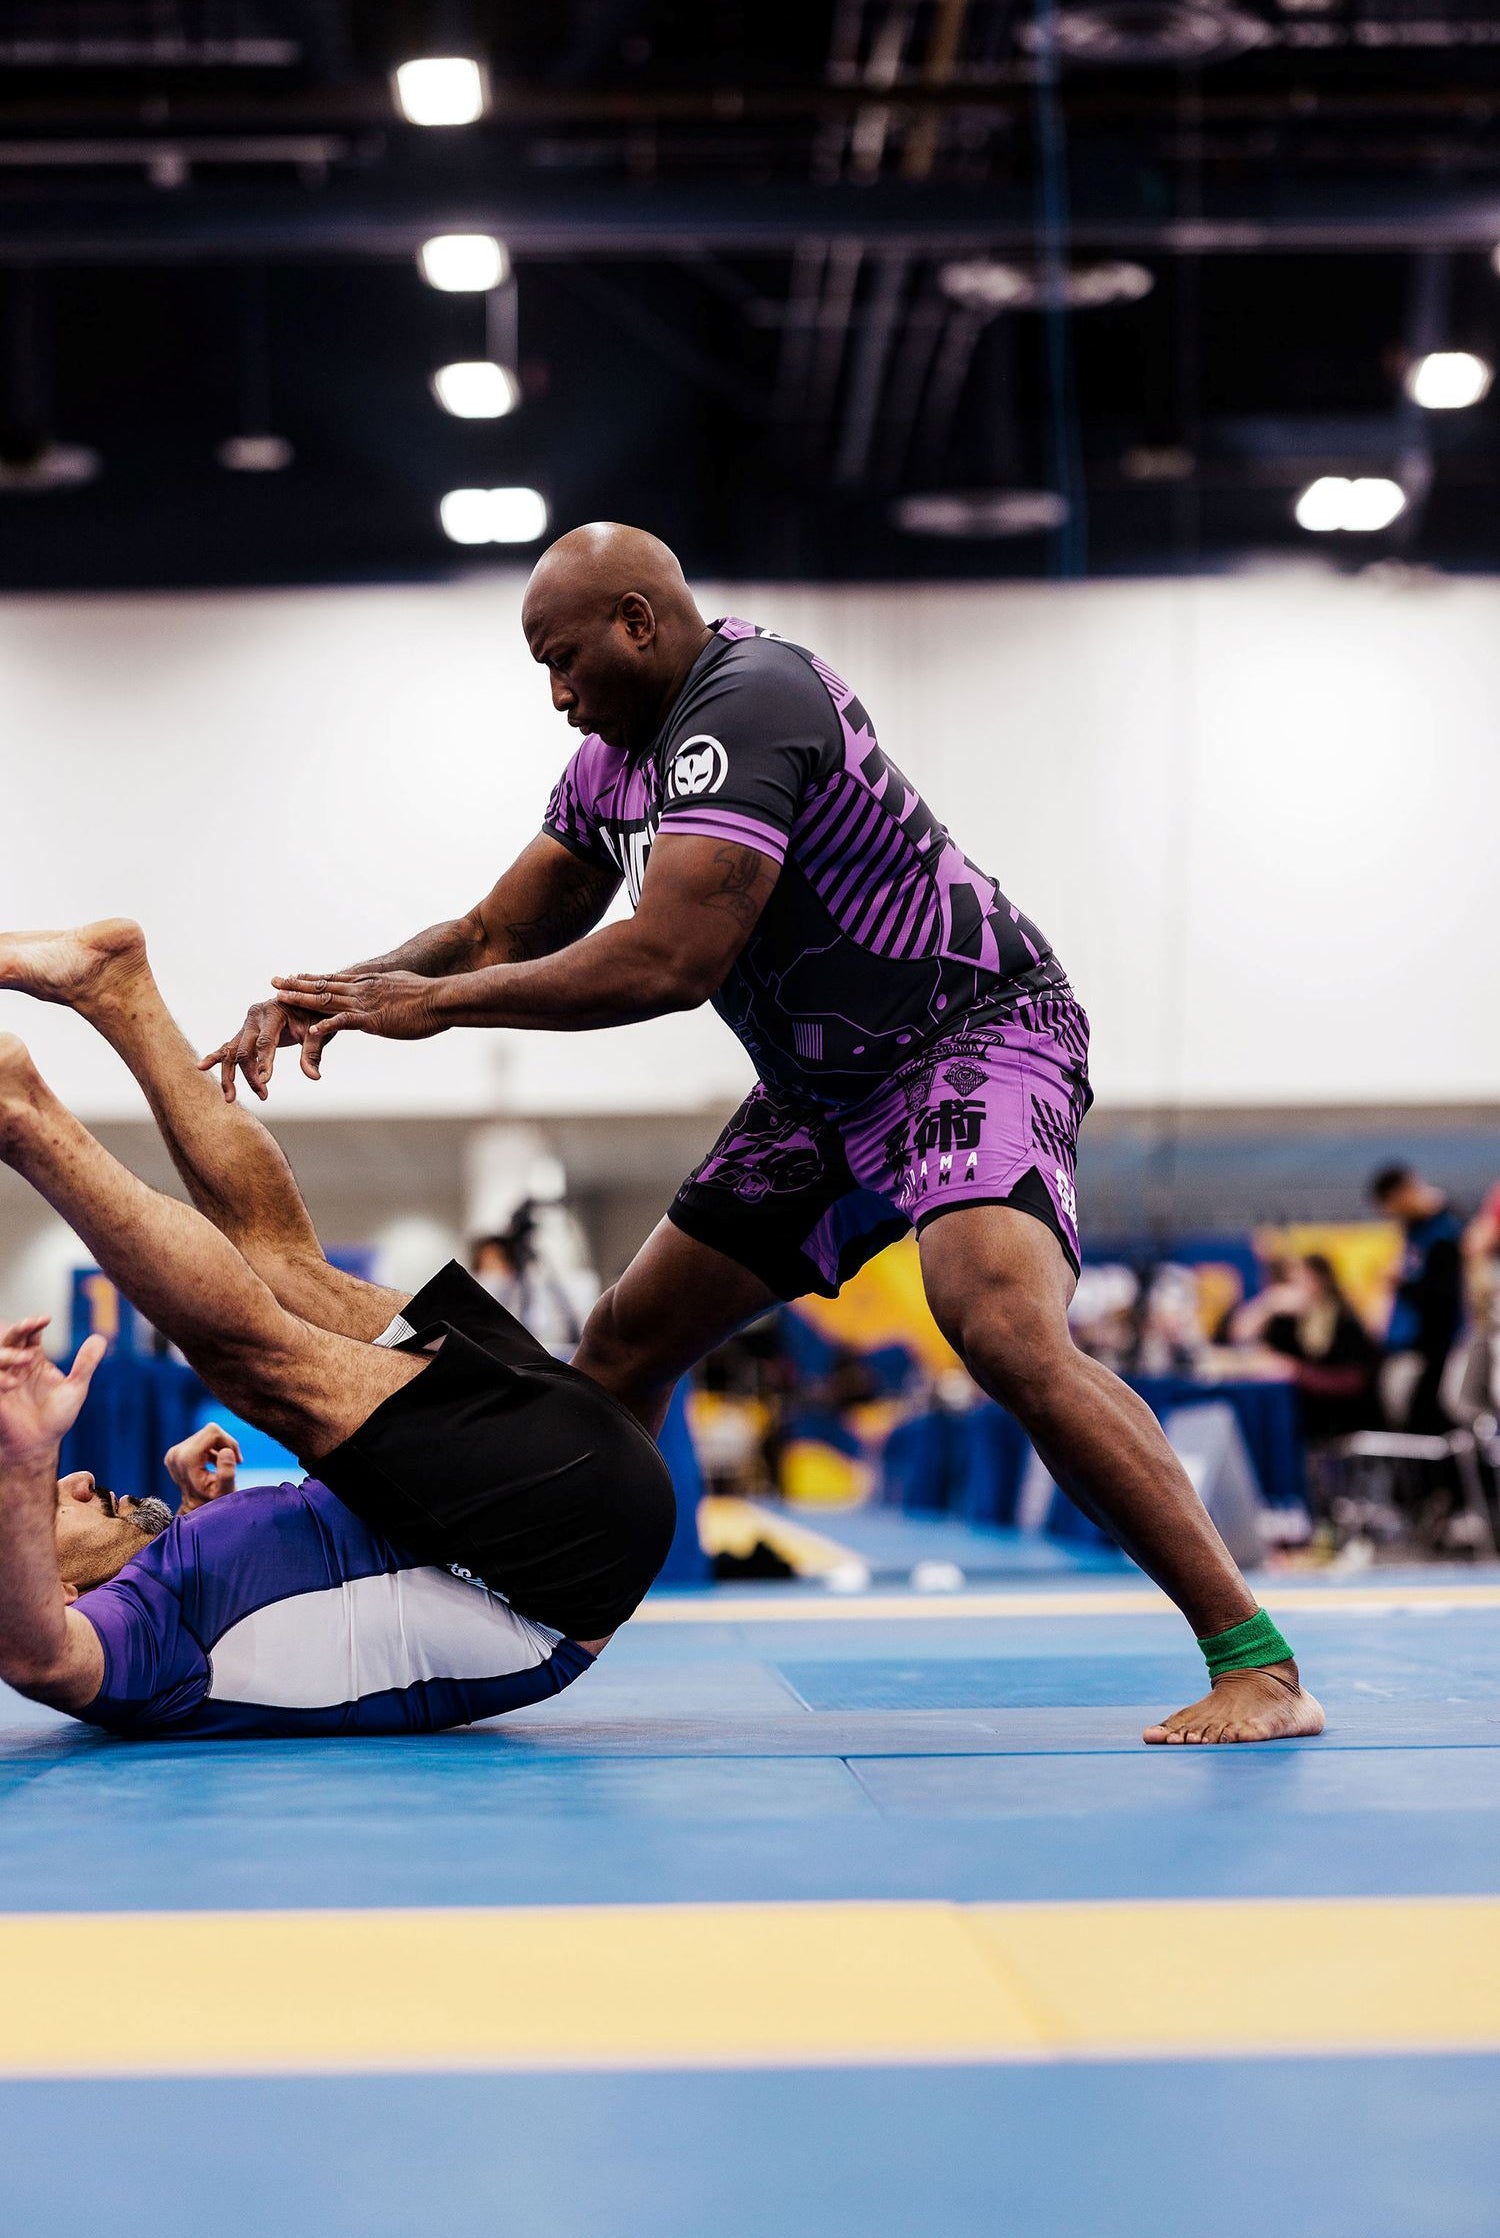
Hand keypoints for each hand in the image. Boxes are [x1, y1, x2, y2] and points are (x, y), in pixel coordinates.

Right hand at [0, 1317, 105, 1467]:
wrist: (40, 1445)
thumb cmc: (57, 1417)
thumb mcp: (76, 1388)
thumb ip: (86, 1363)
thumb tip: (100, 1337)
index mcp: (34, 1360)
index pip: (31, 1334)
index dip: (34, 1324)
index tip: (45, 1319)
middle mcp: (17, 1366)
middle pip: (12, 1338)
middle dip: (19, 1329)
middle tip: (31, 1325)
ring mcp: (3, 1380)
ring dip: (9, 1353)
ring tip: (26, 1358)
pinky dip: (0, 1378)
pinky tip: (12, 1382)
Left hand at [164, 1422, 242, 1511]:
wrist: (195, 1513)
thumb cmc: (213, 1504)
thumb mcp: (225, 1492)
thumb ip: (226, 1473)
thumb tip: (226, 1451)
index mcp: (186, 1459)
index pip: (213, 1432)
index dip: (230, 1443)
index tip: (237, 1461)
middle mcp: (176, 1453)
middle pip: (210, 1431)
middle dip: (225, 1444)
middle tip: (234, 1462)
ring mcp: (173, 1453)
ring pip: (206, 1435)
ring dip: (219, 1447)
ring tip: (224, 1465)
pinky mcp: (174, 1453)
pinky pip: (199, 1440)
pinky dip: (210, 1449)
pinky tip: (214, 1464)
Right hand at [199, 998, 311, 1103]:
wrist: (305, 1002)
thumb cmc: (313, 1015)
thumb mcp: (317, 1031)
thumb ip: (312, 1052)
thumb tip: (313, 1076)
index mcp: (273, 1011)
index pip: (265, 1041)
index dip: (264, 1062)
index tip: (265, 1082)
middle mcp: (255, 1016)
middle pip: (245, 1050)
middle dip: (251, 1075)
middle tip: (263, 1094)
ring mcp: (246, 1025)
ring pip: (232, 1052)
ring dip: (230, 1075)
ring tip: (230, 1098)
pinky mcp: (244, 1033)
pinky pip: (228, 1048)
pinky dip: (216, 1059)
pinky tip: (201, 1067)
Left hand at [272, 970, 443, 1078]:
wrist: (442, 998)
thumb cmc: (430, 997)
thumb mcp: (404, 988)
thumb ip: (390, 991)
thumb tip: (387, 994)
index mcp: (368, 982)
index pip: (334, 979)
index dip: (312, 978)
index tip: (294, 976)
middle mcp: (362, 989)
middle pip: (322, 985)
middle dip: (296, 984)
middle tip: (275, 982)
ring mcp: (365, 1003)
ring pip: (326, 1000)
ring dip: (301, 999)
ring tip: (280, 998)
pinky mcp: (373, 1019)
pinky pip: (344, 1022)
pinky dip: (326, 1026)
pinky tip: (311, 1032)